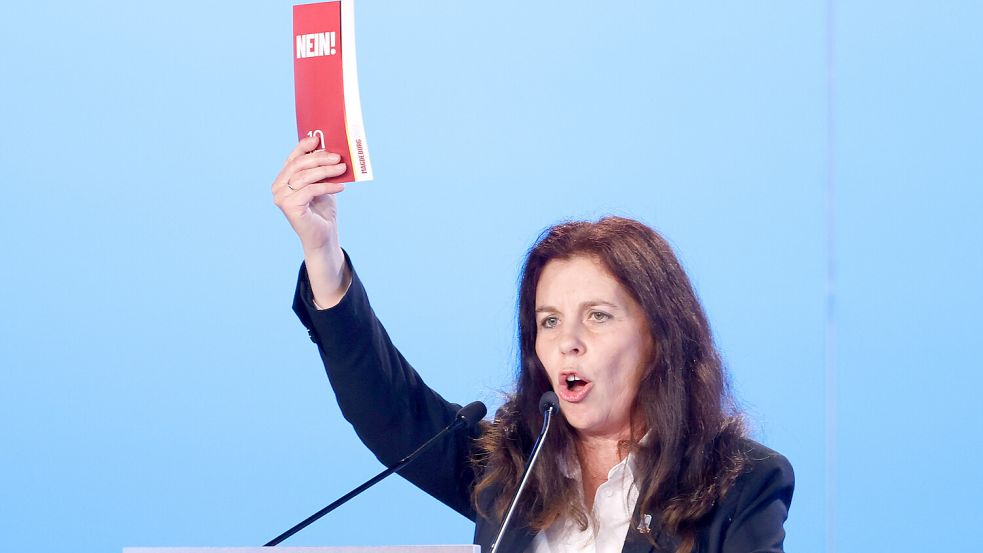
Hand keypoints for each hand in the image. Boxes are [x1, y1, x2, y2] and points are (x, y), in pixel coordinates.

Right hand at [272, 136, 350, 306]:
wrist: (323, 236)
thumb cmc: (322, 210)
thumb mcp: (322, 184)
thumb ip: (320, 169)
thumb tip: (329, 148)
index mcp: (283, 179)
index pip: (292, 158)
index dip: (304, 147)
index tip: (318, 140)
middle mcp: (278, 187)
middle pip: (299, 165)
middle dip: (320, 158)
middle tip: (338, 157)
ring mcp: (281, 197)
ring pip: (305, 176)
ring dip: (326, 170)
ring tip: (343, 169)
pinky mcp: (289, 207)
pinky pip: (310, 189)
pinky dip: (327, 185)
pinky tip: (341, 186)